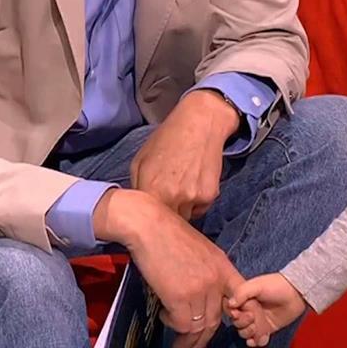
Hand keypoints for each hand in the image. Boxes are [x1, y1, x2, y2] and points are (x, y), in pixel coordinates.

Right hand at [95, 190, 243, 346]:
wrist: (149, 224)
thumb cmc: (168, 233)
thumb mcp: (200, 248)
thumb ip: (207, 270)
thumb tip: (203, 292)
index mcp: (222, 266)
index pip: (240, 296)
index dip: (237, 314)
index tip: (227, 324)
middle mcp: (215, 280)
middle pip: (216, 318)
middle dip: (204, 336)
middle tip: (194, 343)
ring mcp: (199, 289)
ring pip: (199, 325)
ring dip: (187, 337)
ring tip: (178, 342)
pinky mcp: (180, 297)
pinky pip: (182, 324)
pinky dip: (172, 323)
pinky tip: (164, 314)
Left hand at [131, 89, 238, 218]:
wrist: (200, 123)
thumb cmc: (167, 139)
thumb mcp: (140, 160)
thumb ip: (136, 187)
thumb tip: (137, 208)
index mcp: (151, 189)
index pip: (145, 222)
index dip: (146, 220)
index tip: (148, 215)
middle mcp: (172, 197)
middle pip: (167, 224)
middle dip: (165, 216)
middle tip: (166, 200)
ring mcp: (193, 198)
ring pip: (185, 217)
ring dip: (182, 209)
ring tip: (182, 185)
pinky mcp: (210, 195)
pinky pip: (200, 208)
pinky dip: (197, 200)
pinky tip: (195, 180)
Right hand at [227, 273, 307, 346]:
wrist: (296, 293)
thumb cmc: (276, 285)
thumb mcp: (256, 285)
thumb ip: (241, 292)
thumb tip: (230, 304)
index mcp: (245, 299)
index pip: (232, 311)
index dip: (234, 315)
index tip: (238, 313)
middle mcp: (250, 311)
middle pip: (237, 324)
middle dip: (242, 324)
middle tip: (252, 317)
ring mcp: (258, 321)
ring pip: (245, 333)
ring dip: (248, 334)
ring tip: (256, 327)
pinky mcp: (268, 329)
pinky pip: (258, 340)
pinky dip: (256, 342)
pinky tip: (260, 338)